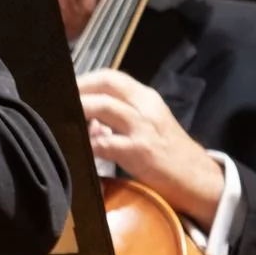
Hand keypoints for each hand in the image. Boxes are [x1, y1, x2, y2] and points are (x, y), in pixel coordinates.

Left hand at [76, 68, 223, 231]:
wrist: (197, 177)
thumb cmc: (169, 153)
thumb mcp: (147, 127)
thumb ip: (118, 120)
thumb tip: (88, 121)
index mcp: (146, 98)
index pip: (112, 77)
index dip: (85, 80)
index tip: (65, 89)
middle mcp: (145, 106)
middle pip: (107, 83)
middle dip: (78, 88)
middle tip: (58, 99)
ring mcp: (143, 128)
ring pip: (104, 106)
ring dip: (78, 109)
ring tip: (61, 116)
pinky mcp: (140, 151)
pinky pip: (106, 143)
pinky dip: (87, 143)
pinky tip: (77, 147)